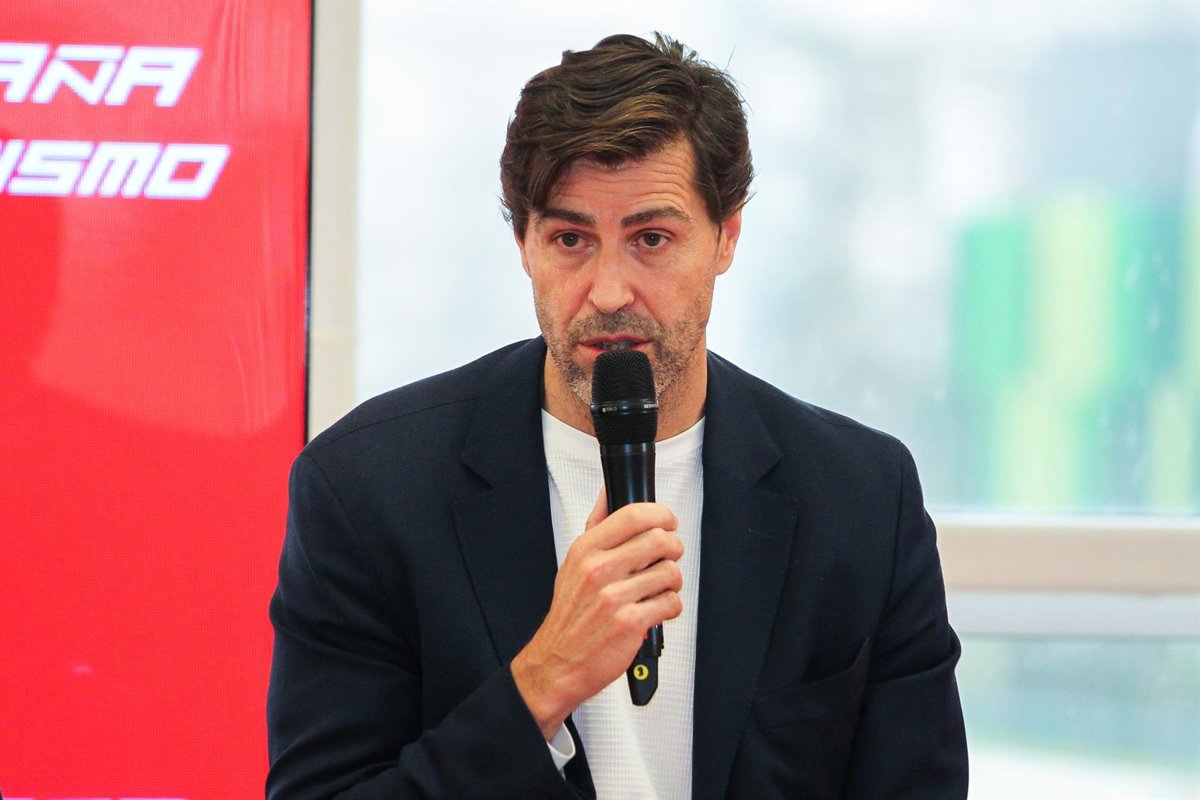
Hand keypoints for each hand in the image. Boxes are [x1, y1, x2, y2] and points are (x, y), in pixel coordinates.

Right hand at [511, 489, 682, 739]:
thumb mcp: (574, 563)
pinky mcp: (631, 623)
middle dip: (674, 548)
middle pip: (659, 540)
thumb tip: (607, 492)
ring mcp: (614, 597)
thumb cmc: (570, 614)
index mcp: (585, 550)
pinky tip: (655, 610)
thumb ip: (596, 526)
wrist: (557, 662)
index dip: (660, 513)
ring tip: (658, 589)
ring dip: (672, 582)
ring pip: (670, 573)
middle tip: (668, 557)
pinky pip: (671, 603)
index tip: (667, 521)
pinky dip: (670, 607)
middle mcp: (598, 571)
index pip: (632, 515)